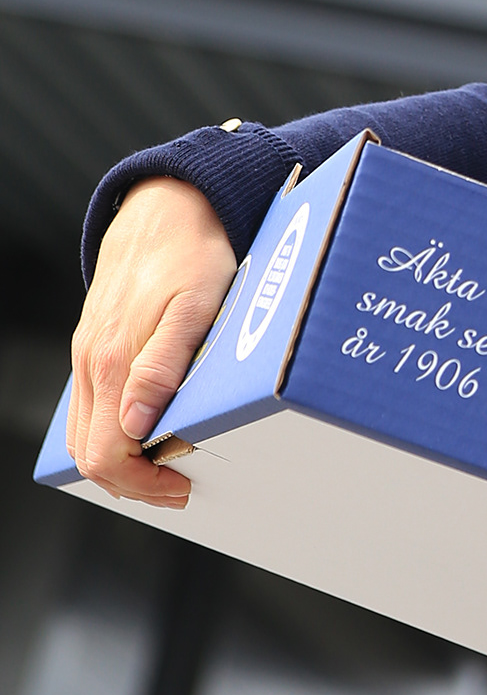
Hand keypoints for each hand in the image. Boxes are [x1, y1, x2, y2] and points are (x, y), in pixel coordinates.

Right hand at [68, 178, 237, 505]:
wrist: (167, 208)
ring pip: (84, 434)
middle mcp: (92, 362)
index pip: (106, 455)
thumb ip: (162, 369)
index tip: (181, 484)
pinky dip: (113, 434)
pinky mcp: (94, 346)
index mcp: (114, 361)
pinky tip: (149, 433)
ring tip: (168, 465)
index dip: (142, 482)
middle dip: (133, 483)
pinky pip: (91, 407)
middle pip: (89, 454)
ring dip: (122, 462)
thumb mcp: (195, 309)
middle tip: (179, 485)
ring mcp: (88, 355)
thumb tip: (135, 428)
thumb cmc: (193, 255)